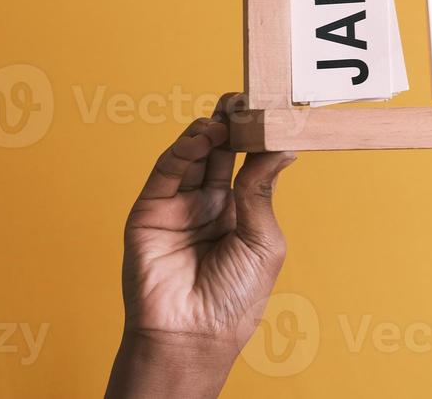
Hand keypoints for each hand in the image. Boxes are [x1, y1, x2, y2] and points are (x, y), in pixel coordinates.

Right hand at [105, 93, 296, 398]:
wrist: (195, 335)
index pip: (247, 160)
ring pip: (192, 155)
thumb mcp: (262, 239)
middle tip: (245, 96)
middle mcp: (207, 202)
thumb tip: (282, 146)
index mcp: (239, 210)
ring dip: (209, 130)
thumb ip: (261, 191)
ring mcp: (177, 205)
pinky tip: (202, 136)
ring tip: (227, 114)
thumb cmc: (235, 297)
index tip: (271, 107)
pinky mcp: (149, 211)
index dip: (257, 135)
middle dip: (232, 122)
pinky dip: (182, 149)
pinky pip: (166, 172)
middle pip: (220, 150)